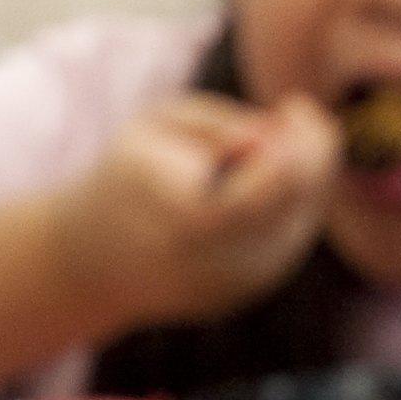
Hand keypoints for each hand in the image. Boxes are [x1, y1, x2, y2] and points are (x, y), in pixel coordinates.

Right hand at [50, 94, 338, 335]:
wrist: (89, 261)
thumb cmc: (123, 177)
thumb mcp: (152, 128)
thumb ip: (212, 124)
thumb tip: (270, 134)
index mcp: (191, 220)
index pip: (277, 179)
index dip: (296, 138)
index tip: (288, 105)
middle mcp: (222, 263)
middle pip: (301, 200)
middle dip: (311, 149)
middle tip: (293, 111)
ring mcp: (237, 286)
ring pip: (305, 218)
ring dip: (306, 172)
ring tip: (278, 137)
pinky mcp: (245, 293)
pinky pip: (291, 238)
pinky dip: (293, 199)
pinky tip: (269, 171)